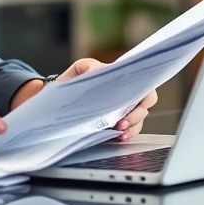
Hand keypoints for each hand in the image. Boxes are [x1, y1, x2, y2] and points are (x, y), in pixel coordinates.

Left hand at [11, 58, 158, 140]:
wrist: (58, 100)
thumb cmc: (72, 82)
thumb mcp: (78, 70)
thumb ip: (87, 67)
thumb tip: (95, 71)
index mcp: (120, 78)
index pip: (142, 83)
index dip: (145, 92)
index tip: (137, 99)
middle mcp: (126, 94)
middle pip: (145, 103)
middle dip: (137, 114)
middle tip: (122, 121)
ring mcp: (123, 110)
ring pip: (139, 119)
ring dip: (132, 126)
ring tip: (119, 131)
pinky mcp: (117, 125)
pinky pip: (130, 130)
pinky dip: (127, 134)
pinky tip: (118, 137)